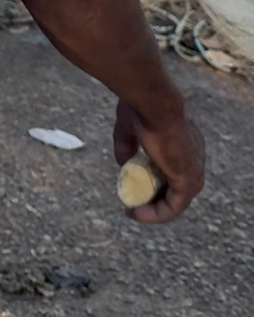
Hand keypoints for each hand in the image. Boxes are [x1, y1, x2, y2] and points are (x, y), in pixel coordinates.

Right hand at [113, 98, 204, 222]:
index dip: (153, 180)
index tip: (134, 185)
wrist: (154, 103)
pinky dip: (156, 214)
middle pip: (175, 187)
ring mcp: (194, 171)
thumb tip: (122, 162)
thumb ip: (127, 145)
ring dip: (154, 210)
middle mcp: (194, 158)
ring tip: (133, 212)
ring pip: (175, 201)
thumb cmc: (143, 108)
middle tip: (133, 203)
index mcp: (186, 142)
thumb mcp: (130, 128)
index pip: (173, 168)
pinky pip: (173, 207)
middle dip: (153, 198)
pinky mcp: (188, 181)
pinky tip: (137, 213)